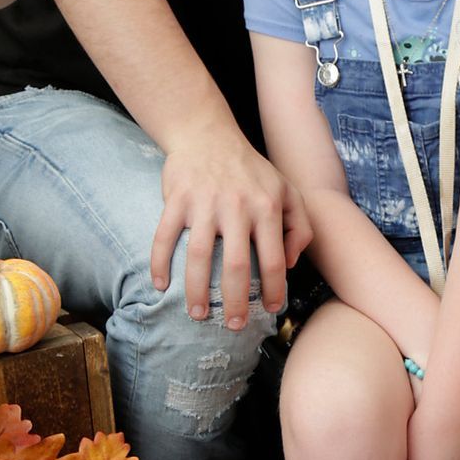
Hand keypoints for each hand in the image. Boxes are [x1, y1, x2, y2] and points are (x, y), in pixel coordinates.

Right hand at [149, 118, 311, 328]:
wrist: (208, 133)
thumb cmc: (250, 169)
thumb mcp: (286, 189)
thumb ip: (300, 225)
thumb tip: (290, 264)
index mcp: (267, 206)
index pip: (273, 258)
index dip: (274, 290)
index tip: (271, 310)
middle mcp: (238, 206)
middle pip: (237, 266)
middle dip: (237, 302)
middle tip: (234, 326)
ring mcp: (205, 202)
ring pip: (199, 257)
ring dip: (197, 292)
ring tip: (199, 315)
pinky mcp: (177, 199)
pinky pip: (165, 236)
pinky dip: (159, 263)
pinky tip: (160, 286)